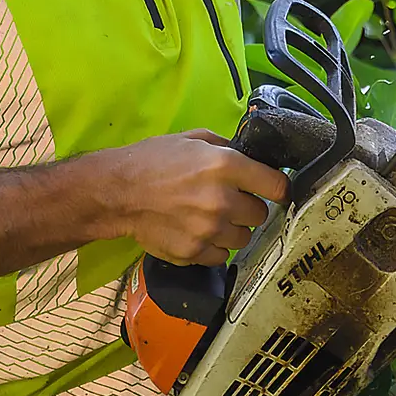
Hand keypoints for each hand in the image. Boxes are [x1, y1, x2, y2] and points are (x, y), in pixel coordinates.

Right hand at [105, 129, 290, 265]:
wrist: (117, 193)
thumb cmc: (153, 160)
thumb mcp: (193, 139)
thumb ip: (226, 148)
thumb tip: (251, 159)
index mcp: (226, 166)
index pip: (277, 185)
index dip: (279, 188)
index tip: (274, 190)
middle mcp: (222, 200)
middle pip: (261, 214)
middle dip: (249, 208)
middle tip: (231, 202)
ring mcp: (209, 230)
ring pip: (243, 238)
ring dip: (233, 230)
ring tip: (212, 219)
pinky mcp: (194, 253)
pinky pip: (221, 256)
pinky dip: (214, 248)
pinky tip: (199, 233)